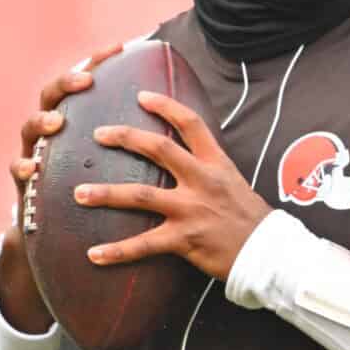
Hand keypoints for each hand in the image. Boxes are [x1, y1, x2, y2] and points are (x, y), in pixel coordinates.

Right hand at [0, 44, 121, 332]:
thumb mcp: (120, 165)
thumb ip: (141, 141)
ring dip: (41, 122)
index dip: (100, 61)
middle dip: (66, 83)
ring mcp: (34, 154)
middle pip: (52, 95)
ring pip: (29, 128)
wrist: (63, 237)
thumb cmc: (100, 193)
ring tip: (56, 123)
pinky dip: (22, 169)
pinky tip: (31, 170)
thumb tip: (181, 114)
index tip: (119, 47)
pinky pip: (17, 172)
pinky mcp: (23, 183)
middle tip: (85, 81)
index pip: (86, 81)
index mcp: (78, 120)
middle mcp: (52, 131)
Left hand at [75, 91, 273, 280]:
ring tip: (78, 193)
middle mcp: (202, 181)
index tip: (141, 95)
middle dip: (125, 138)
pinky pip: (145, 245)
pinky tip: (93, 254)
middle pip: (159, 149)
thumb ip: (210, 169)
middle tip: (97, 134)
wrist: (271, 254)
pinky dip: (118, 251)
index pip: (190, 124)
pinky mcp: (185, 240)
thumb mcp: (235, 183)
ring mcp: (192, 209)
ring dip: (106, 193)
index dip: (165, 106)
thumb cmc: (252, 220)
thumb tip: (187, 158)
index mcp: (216, 164)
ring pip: (142, 195)